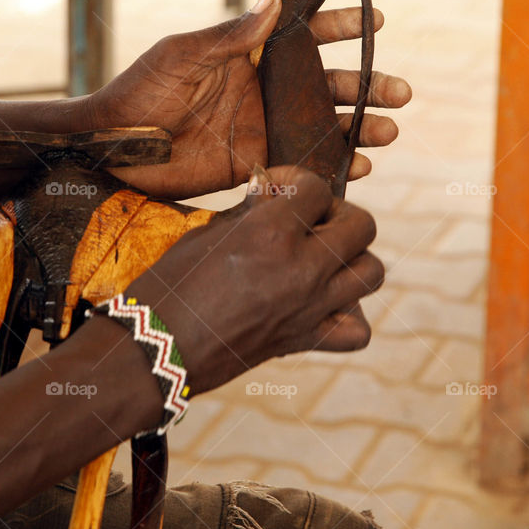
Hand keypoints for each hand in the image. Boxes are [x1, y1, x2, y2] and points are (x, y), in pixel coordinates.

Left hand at [87, 0, 412, 198]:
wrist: (113, 149)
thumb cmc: (140, 91)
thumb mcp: (183, 55)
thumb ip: (232, 36)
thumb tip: (276, 4)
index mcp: (249, 54)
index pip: (303, 34)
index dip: (340, 27)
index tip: (374, 23)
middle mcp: (264, 88)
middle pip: (327, 84)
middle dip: (366, 85)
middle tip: (399, 92)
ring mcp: (263, 127)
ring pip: (324, 125)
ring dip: (359, 127)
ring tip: (388, 132)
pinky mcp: (256, 164)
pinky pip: (303, 164)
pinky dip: (332, 165)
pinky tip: (358, 168)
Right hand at [124, 166, 383, 392]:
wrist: (156, 348)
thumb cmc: (172, 283)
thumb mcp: (208, 232)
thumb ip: (251, 211)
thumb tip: (274, 191)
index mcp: (271, 233)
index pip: (317, 187)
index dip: (298, 180)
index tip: (277, 189)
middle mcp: (301, 268)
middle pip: (363, 226)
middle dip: (338, 213)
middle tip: (310, 221)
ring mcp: (309, 307)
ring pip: (372, 272)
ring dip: (353, 258)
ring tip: (322, 259)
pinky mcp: (305, 340)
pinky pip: (358, 330)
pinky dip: (350, 316)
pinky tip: (325, 304)